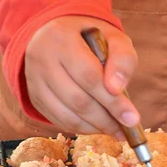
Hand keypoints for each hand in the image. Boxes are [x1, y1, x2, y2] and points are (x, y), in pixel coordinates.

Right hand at [25, 16, 138, 138]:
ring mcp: (34, 81)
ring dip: (95, 128)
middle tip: (126, 129)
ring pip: (67, 115)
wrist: (55, 36)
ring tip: (115, 130)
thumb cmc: (89, 38)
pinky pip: (59, 121)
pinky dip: (82, 129)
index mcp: (61, 38)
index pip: (89, 76)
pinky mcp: (34, 97)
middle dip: (106, 119)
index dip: (112, 101)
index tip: (132, 118)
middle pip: (77, 100)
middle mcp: (42, 59)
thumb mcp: (112, 37)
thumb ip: (122, 58)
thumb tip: (117, 89)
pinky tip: (98, 127)